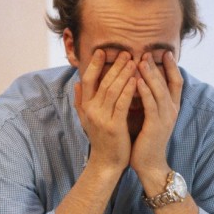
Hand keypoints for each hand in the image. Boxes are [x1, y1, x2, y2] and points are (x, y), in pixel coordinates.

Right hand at [74, 49, 137, 171]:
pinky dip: (129, 90)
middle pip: (103, 82)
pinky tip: (137, 80)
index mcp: (85, 107)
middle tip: (125, 52)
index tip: (102, 51)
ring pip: (113, 90)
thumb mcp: (86, 119)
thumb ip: (81, 101)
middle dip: (115, 66)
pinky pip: (122, 104)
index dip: (93, 64)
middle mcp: (91, 111)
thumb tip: (76, 83)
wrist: (106, 162)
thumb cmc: (101, 139)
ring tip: (133, 61)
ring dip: (124, 74)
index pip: (87, 80)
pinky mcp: (114, 126)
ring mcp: (102, 118)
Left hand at [130, 51, 182, 175]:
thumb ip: (147, 101)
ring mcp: (165, 118)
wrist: (149, 164)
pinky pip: (150, 104)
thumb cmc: (145, 141)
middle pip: (167, 82)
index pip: (175, 82)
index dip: (171, 67)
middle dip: (157, 66)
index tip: (165, 52)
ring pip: (159, 90)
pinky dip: (144, 91)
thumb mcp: (149, 117)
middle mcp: (171, 110)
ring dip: (150, 74)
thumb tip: (138, 83)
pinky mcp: (155, 125)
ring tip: (141, 60)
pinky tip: (136, 80)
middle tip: (147, 52)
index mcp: (171, 107)